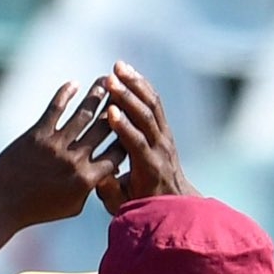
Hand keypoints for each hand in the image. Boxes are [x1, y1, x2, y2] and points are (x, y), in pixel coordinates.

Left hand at [0, 81, 119, 240]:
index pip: (117, 154)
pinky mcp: (37, 135)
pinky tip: (74, 84)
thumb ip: (90, 188)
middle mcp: (75, 160)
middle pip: (105, 129)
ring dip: (97, 95)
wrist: (3, 206)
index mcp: (87, 180)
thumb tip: (105, 173)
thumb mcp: (72, 206)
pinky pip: (55, 108)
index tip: (135, 122)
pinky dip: (65, 94)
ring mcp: (56, 146)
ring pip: (83, 114)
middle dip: (118, 108)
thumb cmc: (39, 209)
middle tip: (126, 92)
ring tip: (106, 80)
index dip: (128, 137)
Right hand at [95, 60, 197, 214]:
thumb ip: (111, 191)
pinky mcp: (164, 128)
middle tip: (110, 80)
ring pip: (152, 105)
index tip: (109, 111)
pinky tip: (128, 72)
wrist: (174, 202)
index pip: (137, 144)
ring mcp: (165, 136)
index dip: (124, 127)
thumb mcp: (124, 206)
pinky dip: (142, 85)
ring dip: (135, 84)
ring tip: (117, 67)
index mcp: (149, 169)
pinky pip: (155, 102)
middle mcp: (161, 149)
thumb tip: (99, 176)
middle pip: (146, 118)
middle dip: (128, 97)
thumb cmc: (143, 206)